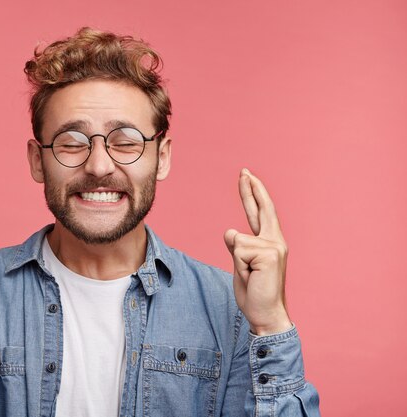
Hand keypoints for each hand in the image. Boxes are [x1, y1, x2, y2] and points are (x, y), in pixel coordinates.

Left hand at [224, 169, 291, 335]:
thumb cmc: (254, 292)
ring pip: (237, 240)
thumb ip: (239, 247)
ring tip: (250, 276)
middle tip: (243, 171)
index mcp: (269, 243)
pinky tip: (252, 276)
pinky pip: (239, 250)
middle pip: (260, 209)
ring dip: (237, 262)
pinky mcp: (270, 254)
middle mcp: (275, 241)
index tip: (247, 176)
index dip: (252, 194)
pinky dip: (239, 265)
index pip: (259, 213)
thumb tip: (231, 232)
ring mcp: (274, 246)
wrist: (266, 314)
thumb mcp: (242, 266)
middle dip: (250, 189)